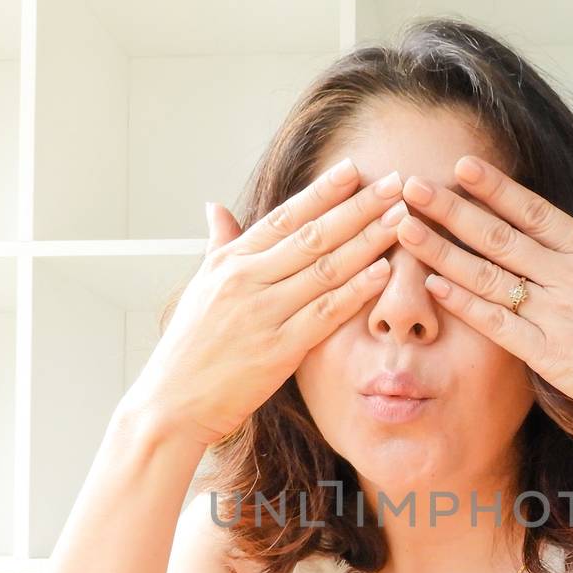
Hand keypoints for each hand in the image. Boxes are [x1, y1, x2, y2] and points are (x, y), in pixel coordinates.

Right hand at [123, 159, 408, 447]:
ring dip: (368, 240)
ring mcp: (263, 313)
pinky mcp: (279, 350)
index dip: (322, 192)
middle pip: (313, 235)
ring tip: (400, 218)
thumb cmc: (189, 347)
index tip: (353, 170)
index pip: (284, 217)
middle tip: (394, 183)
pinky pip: (326, 312)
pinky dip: (356, 289)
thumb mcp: (200, 287)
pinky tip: (384, 271)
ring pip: (326, 268)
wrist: (172, 402)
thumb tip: (216, 207)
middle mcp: (246, 280)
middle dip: (358, 207)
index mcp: (230, 262)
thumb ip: (218, 245)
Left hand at [393, 156, 572, 454]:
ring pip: (489, 275)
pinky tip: (433, 286)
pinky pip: (497, 324)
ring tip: (407, 229)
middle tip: (413, 186)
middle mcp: (570, 277)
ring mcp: (556, 314)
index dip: (495, 187)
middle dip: (451, 209)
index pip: (535, 211)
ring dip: (444, 251)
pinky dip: (465, 303)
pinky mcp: (549, 353)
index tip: (462, 166)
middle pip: (499, 236)